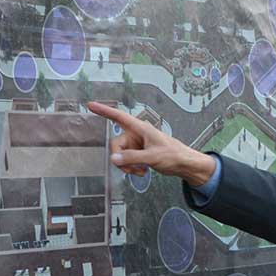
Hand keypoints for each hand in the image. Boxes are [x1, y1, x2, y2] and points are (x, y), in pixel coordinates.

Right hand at [86, 101, 216, 184]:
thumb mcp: (152, 157)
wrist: (184, 165)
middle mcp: (136, 134)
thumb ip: (132, 158)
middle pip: (116, 145)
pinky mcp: (138, 153)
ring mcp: (136, 145)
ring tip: (140, 171)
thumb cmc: (173, 155)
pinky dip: (131, 168)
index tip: (91, 105)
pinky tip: (142, 171)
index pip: (118, 117)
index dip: (104, 111)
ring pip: (120, 155)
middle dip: (121, 159)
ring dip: (127, 166)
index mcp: (140, 128)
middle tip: (131, 169)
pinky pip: (126, 161)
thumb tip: (114, 158)